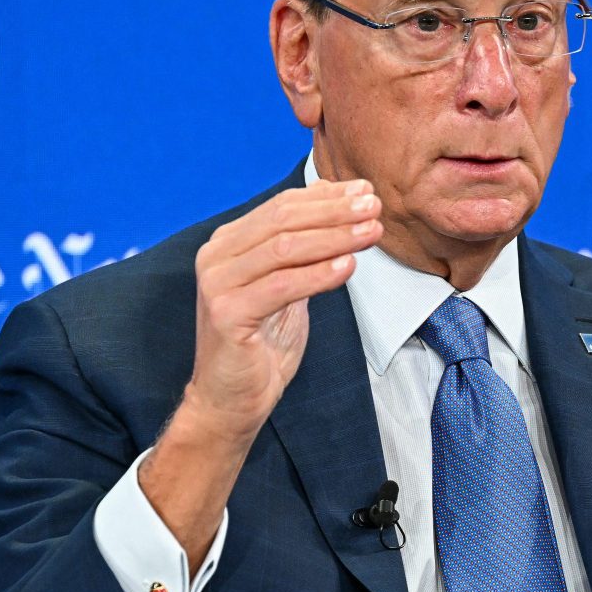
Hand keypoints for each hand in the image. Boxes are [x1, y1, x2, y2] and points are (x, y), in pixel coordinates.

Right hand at [184, 178, 382, 442]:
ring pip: (285, 248)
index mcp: (229, 243)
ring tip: (371, 232)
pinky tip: (348, 266)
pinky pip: (282, 286)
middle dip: (335, 212)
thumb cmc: (263, 342)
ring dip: (335, 237)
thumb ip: (304, 245)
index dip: (327, 197)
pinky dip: (319, 274)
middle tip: (375, 207)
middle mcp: (216, 256)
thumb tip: (337, 197)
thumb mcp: (288, 284)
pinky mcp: (226, 313)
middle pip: (284, 221)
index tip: (367, 191)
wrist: (232, 399)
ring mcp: (217, 283)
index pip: (283, 206)